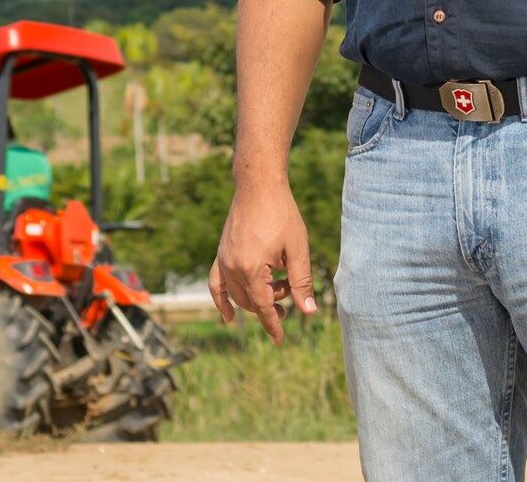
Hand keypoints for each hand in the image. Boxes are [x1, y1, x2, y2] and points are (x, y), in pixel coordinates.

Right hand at [209, 181, 317, 342]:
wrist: (258, 186)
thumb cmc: (282, 214)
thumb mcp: (298, 249)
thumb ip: (301, 282)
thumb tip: (308, 311)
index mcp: (252, 268)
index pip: (263, 307)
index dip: (273, 325)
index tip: (281, 340)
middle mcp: (233, 267)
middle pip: (251, 301)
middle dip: (271, 306)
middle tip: (291, 294)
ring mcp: (224, 259)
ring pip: (237, 294)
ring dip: (256, 299)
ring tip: (277, 289)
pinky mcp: (221, 252)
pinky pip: (217, 282)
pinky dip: (221, 299)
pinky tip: (227, 314)